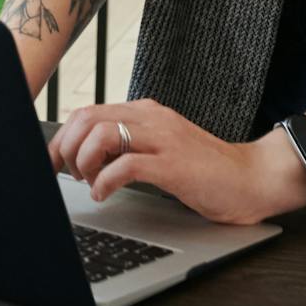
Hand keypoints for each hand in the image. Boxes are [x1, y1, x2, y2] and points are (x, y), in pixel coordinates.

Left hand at [47, 98, 305, 225]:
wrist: (254, 179)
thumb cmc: (206, 172)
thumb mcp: (160, 150)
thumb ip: (129, 145)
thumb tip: (84, 156)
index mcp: (145, 112)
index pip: (87, 112)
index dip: (61, 136)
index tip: (51, 161)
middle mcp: (152, 118)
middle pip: (86, 119)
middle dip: (65, 148)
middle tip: (65, 174)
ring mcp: (163, 139)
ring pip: (100, 135)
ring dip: (83, 162)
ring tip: (88, 182)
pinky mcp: (174, 165)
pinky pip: (125, 165)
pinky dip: (104, 181)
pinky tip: (103, 194)